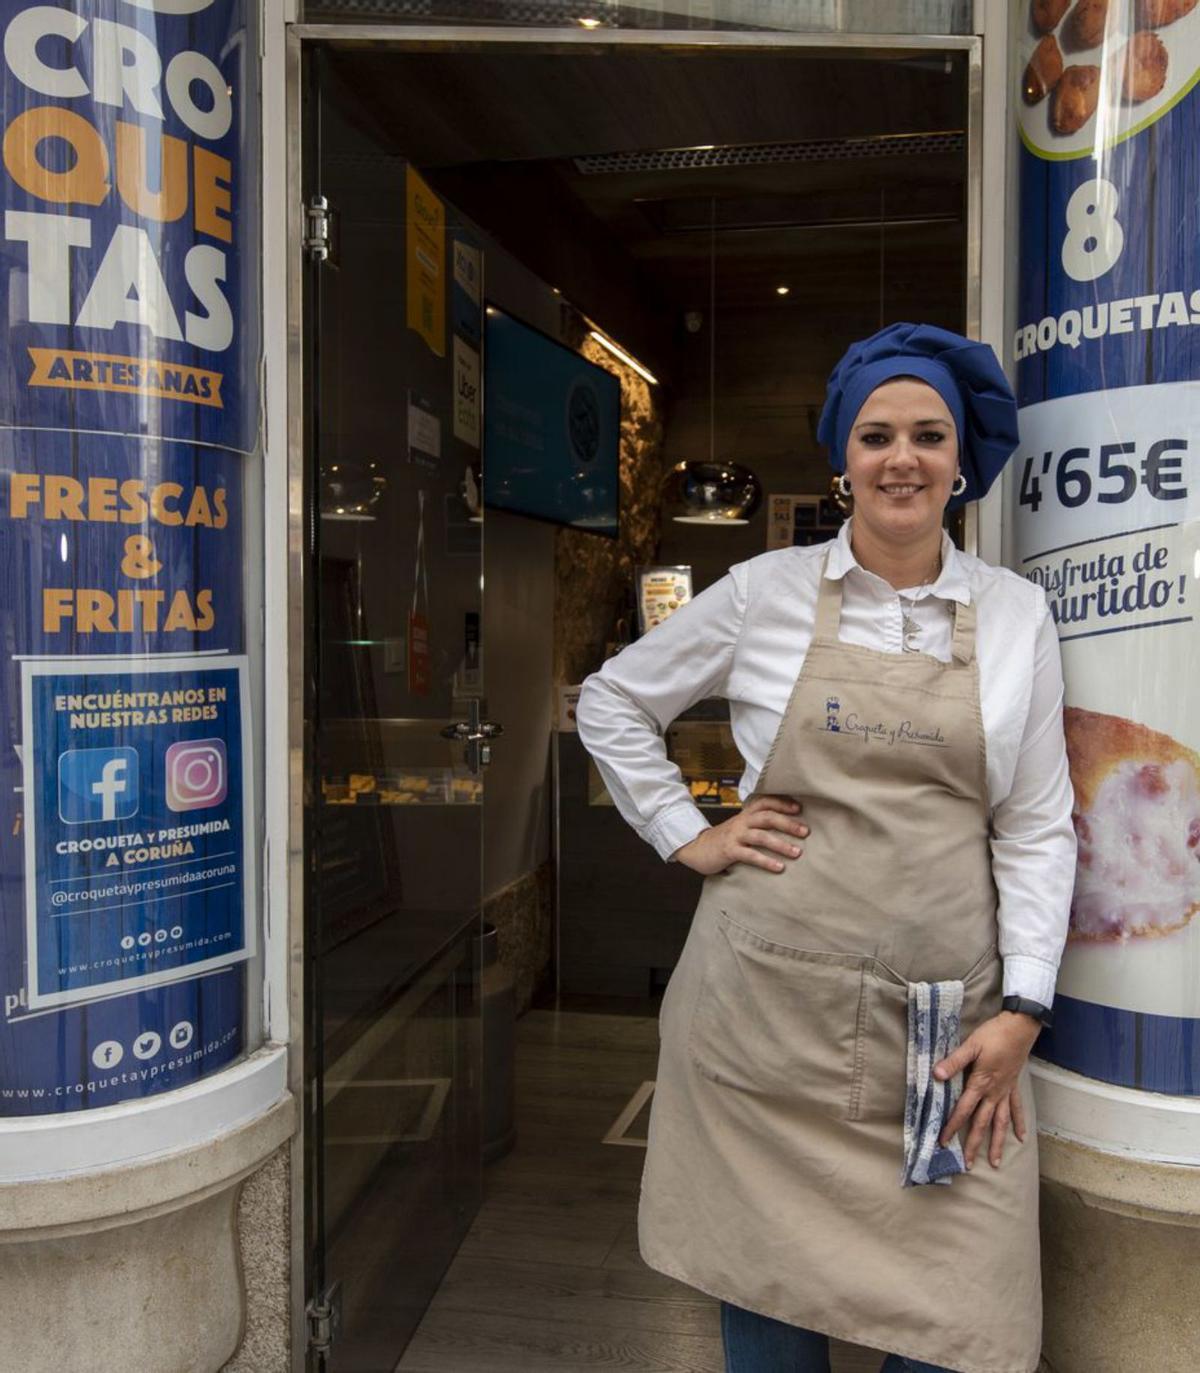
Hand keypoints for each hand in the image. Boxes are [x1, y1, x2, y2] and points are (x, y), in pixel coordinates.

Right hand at [672, 794, 807, 876]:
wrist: (696, 848)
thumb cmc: (724, 839)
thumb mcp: (740, 827)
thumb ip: (757, 825)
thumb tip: (786, 828)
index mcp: (745, 814)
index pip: (765, 802)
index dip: (782, 803)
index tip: (800, 809)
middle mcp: (741, 822)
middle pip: (767, 817)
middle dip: (788, 824)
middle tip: (805, 832)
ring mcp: (735, 836)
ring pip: (761, 836)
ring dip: (781, 844)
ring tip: (797, 853)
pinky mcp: (729, 851)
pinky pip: (750, 855)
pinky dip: (766, 861)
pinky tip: (779, 867)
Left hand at [934, 1012, 1041, 1169]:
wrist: (1020, 1028)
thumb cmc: (993, 1034)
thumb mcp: (970, 1045)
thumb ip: (954, 1061)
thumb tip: (936, 1075)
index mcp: (981, 1083)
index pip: (963, 1110)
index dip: (952, 1126)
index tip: (943, 1142)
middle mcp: (994, 1092)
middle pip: (982, 1123)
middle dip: (974, 1144)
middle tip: (968, 1165)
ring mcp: (1006, 1091)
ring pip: (1001, 1123)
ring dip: (998, 1143)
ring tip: (996, 1162)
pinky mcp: (1014, 1086)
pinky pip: (1017, 1109)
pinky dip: (1019, 1123)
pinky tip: (1021, 1137)